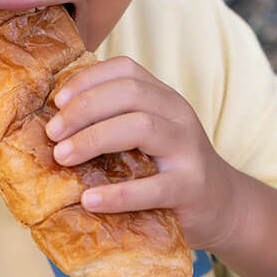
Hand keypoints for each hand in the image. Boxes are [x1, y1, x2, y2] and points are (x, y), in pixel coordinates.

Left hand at [44, 56, 238, 248]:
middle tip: (52, 133)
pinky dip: (118, 194)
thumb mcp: (149, 135)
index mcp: (164, 98)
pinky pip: (154, 187)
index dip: (88, 79)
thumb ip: (115, 121)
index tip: (57, 100)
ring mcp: (188, 149)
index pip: (126, 70)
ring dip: (94, 139)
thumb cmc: (170, 169)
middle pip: (129, 93)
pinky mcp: (191, 187)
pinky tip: (90, 200)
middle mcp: (178, 115)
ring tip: (63, 157)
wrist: (223, 206)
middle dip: (84, 109)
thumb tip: (53, 121)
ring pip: (141, 127)